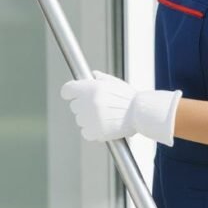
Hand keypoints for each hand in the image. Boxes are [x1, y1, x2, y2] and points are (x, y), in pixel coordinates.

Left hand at [60, 70, 181, 144]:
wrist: (140, 113)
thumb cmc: (129, 98)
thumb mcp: (114, 83)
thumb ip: (100, 79)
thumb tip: (92, 75)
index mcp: (90, 88)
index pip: (67, 90)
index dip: (70, 92)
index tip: (72, 95)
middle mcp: (87, 103)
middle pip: (74, 106)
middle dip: (83, 106)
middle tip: (97, 107)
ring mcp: (90, 118)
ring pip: (80, 120)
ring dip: (88, 119)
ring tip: (104, 117)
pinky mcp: (95, 132)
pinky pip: (85, 133)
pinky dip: (92, 132)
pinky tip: (102, 127)